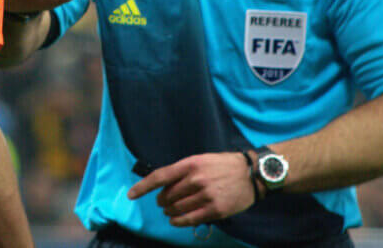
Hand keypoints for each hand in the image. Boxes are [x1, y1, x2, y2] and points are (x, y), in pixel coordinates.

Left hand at [127, 152, 254, 226]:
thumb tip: (164, 186)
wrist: (252, 174)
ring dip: (169, 211)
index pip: (161, 176)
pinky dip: (178, 221)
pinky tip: (175, 220)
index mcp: (191, 164)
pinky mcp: (215, 210)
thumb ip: (183, 171)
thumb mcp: (202, 160)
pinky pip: (189, 220)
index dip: (143, 187)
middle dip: (162, 200)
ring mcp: (206, 196)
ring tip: (170, 210)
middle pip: (167, 196)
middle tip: (163, 202)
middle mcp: (197, 179)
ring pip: (177, 209)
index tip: (131, 194)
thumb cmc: (224, 165)